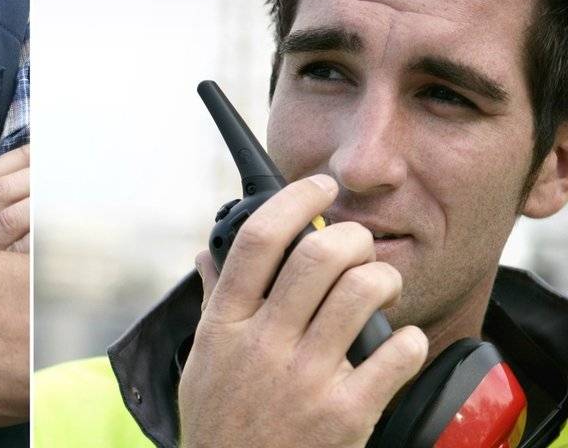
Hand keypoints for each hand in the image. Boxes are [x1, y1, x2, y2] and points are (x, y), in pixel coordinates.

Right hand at [178, 175, 427, 447]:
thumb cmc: (220, 426)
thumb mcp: (201, 360)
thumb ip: (212, 303)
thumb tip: (208, 253)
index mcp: (226, 324)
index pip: (259, 241)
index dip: (293, 201)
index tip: (318, 185)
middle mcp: (265, 344)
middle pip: (316, 258)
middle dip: (350, 236)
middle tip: (360, 240)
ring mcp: (306, 380)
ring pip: (358, 296)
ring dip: (382, 278)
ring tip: (384, 284)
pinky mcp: (345, 416)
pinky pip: (392, 359)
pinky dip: (408, 341)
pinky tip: (404, 341)